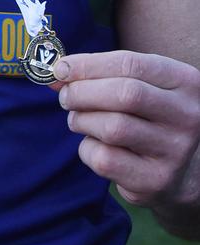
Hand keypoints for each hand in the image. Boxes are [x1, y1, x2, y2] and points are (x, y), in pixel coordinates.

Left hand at [52, 50, 199, 207]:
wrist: (176, 171)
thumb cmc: (147, 115)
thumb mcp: (136, 86)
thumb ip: (100, 74)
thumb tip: (57, 71)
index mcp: (185, 82)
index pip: (131, 64)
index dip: (89, 64)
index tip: (61, 68)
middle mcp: (187, 115)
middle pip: (125, 94)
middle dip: (83, 92)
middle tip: (66, 97)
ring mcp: (175, 150)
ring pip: (113, 127)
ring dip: (82, 120)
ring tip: (78, 120)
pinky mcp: (156, 180)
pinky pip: (106, 159)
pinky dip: (87, 149)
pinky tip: (93, 145)